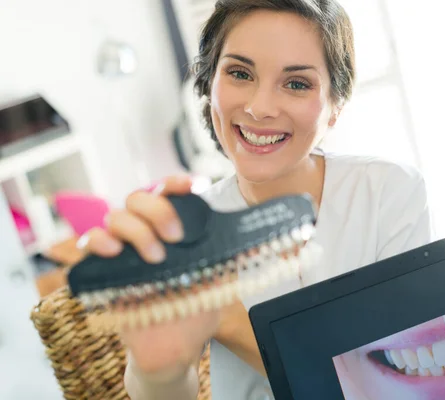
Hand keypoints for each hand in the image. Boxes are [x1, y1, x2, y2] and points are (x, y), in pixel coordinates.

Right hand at [79, 175, 220, 375]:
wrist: (176, 349)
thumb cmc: (197, 310)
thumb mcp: (221, 282)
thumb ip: (232, 260)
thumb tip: (260, 242)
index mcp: (174, 230)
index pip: (170, 194)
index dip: (178, 184)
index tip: (195, 187)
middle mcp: (147, 233)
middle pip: (139, 198)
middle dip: (158, 210)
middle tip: (176, 236)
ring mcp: (124, 249)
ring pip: (116, 216)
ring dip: (136, 231)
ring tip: (157, 258)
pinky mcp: (103, 270)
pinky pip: (90, 242)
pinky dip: (98, 241)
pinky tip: (113, 251)